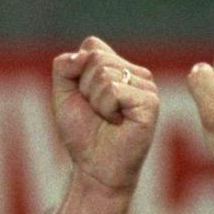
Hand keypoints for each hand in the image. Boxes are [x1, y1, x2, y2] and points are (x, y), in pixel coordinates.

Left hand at [49, 36, 158, 194]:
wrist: (94, 168)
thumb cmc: (82, 134)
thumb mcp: (63, 94)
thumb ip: (65, 66)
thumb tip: (84, 54)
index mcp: (119, 67)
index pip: (91, 46)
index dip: (77, 73)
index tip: (85, 99)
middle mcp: (136, 72)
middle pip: (96, 58)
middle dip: (84, 89)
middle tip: (96, 112)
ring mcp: (146, 86)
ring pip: (103, 73)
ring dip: (94, 102)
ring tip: (107, 119)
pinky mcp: (150, 102)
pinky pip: (113, 90)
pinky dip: (105, 109)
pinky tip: (117, 123)